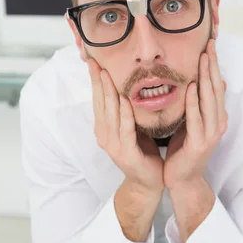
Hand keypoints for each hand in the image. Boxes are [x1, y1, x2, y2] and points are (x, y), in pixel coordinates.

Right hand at [88, 59, 163, 194]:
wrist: (149, 182)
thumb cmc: (143, 152)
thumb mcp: (133, 126)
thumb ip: (127, 110)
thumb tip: (129, 86)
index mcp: (105, 127)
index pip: (98, 99)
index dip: (95, 80)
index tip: (94, 60)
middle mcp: (104, 135)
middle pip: (99, 103)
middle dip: (97, 81)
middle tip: (94, 60)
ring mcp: (113, 145)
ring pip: (109, 114)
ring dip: (107, 93)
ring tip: (106, 74)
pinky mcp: (125, 153)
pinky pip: (125, 129)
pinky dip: (124, 114)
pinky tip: (125, 100)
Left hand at [163, 38, 227, 190]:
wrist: (182, 179)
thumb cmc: (184, 149)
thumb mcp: (193, 122)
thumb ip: (200, 103)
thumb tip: (214, 81)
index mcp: (216, 116)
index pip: (216, 85)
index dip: (214, 65)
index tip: (209, 43)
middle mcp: (218, 123)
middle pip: (216, 89)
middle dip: (213, 65)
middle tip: (209, 43)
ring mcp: (210, 134)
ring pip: (209, 100)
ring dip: (206, 78)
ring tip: (203, 58)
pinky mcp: (199, 143)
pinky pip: (196, 119)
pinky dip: (194, 102)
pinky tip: (192, 87)